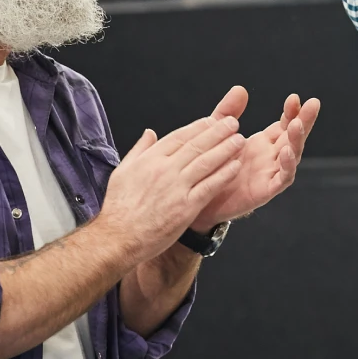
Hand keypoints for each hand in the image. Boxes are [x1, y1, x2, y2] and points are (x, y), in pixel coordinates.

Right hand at [99, 114, 245, 265]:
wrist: (118, 238)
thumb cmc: (118, 209)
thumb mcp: (122, 171)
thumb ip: (139, 150)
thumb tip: (150, 133)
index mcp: (150, 160)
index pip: (179, 136)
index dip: (199, 126)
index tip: (212, 120)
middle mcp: (165, 169)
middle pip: (197, 144)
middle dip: (218, 132)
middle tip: (233, 123)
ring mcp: (177, 188)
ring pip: (206, 162)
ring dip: (226, 149)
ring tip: (239, 140)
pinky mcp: (186, 207)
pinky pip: (210, 186)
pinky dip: (224, 174)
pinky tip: (236, 166)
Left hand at [188, 85, 320, 230]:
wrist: (201, 200)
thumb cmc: (212, 167)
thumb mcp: (218, 134)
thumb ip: (228, 112)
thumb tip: (240, 89)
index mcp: (263, 143)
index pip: (284, 124)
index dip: (291, 111)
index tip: (294, 98)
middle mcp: (271, 157)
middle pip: (294, 136)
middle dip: (304, 120)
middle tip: (313, 104)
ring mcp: (270, 173)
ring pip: (292, 155)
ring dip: (297, 140)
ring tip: (297, 125)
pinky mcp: (265, 190)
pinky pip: (282, 178)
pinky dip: (287, 166)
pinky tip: (286, 152)